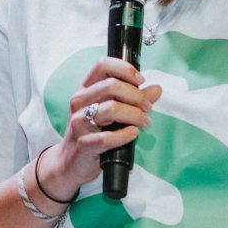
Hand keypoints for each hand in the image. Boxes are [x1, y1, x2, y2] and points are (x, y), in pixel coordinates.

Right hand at [40, 56, 161, 200]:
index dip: (124, 68)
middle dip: (136, 95)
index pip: (102, 65)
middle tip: (147, 107)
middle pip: (111, 86)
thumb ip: (133, 98)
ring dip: (134, 114)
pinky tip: (133, 134)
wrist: (70, 162)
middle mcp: (79, 102)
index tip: (140, 80)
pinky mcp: (83, 144)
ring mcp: (78, 122)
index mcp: (84, 89)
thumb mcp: (109, 111)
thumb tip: (157, 89)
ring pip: (111, 109)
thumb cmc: (91, 132)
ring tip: (144, 121)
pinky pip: (107, 138)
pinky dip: (125, 135)